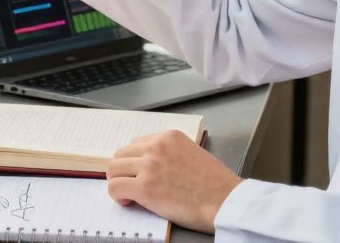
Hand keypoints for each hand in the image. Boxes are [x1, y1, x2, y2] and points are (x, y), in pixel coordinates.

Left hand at [105, 130, 242, 233]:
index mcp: (169, 137)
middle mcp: (156, 147)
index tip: (139, 173)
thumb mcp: (193, 153)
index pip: (137, 143)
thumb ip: (171, 154)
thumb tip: (152, 164)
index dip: (135, 161)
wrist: (225, 201)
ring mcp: (149, 166)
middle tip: (131, 184)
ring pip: (113, 168)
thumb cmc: (215, 184)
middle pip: (121, 153)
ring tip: (129, 193)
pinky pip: (115, 187)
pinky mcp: (144, 188)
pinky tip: (129, 201)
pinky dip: (117, 195)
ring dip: (118, 181)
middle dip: (124, 170)